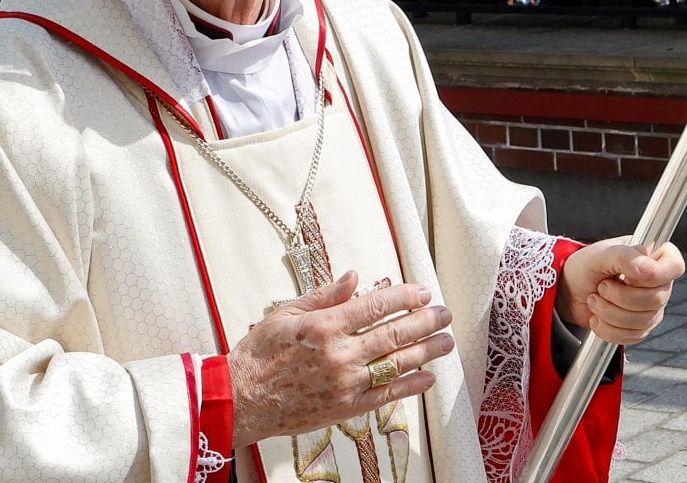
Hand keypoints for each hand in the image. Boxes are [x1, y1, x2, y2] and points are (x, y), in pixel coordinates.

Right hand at [229, 272, 452, 446]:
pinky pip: (386, 395)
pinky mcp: (346, 408)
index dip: (403, 297)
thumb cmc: (259, 356)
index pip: (375, 306)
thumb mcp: (286, 314)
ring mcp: (346, 383)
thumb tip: (354, 278)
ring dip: (426, 350)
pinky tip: (428, 376)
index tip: (422, 292)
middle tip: (444, 313)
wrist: (241, 400)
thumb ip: (324, 296)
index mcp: (324, 326)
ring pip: (396, 363)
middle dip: (424, 321)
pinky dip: (410, 386)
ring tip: (445, 341)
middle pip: (393, 333)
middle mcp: (340, 354)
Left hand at [557, 239, 683, 345]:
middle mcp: (657, 282)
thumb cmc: (585, 266)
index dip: (654, 275)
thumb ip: (624, 256)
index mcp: (652, 256)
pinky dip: (609, 329)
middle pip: (657, 299)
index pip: (675, 266)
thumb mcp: (599, 255)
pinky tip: (597, 317)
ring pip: (644, 321)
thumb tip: (649, 269)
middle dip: (621, 297)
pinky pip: (633, 336)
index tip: (627, 277)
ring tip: (594, 299)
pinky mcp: (641, 326)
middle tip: (601, 286)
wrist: (570, 291)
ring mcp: (652, 307)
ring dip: (610, 313)